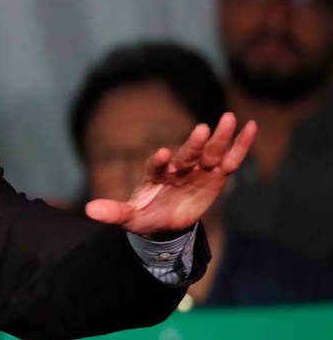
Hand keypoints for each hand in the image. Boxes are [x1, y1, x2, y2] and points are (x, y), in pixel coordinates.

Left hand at [85, 112, 255, 235]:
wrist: (164, 221)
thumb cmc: (145, 215)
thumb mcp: (128, 217)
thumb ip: (113, 212)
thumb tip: (89, 210)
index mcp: (154, 175)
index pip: (155, 166)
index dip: (157, 161)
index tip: (161, 155)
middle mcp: (176, 168)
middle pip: (185, 154)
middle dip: (193, 144)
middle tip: (201, 130)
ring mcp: (197, 170)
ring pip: (209, 152)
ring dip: (219, 138)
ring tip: (230, 119)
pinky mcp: (215, 176)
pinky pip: (229, 160)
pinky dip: (239, 146)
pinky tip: (250, 128)